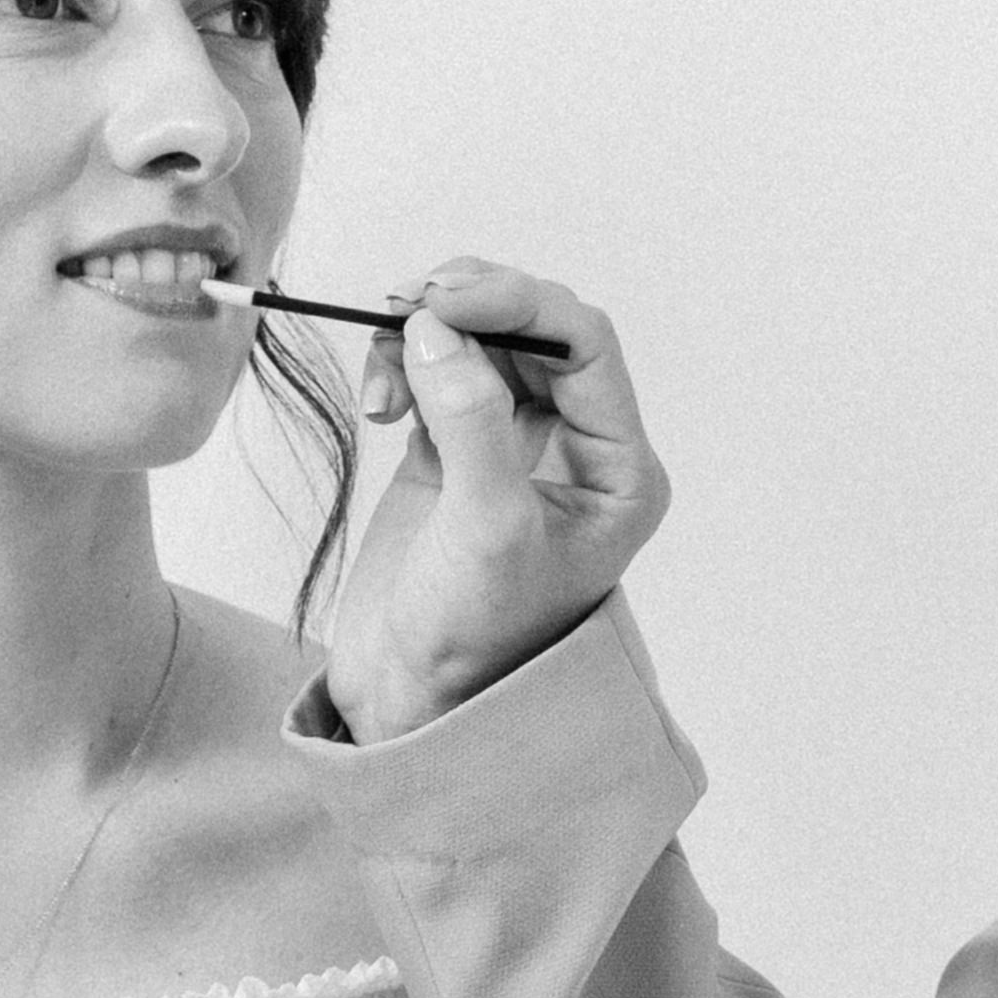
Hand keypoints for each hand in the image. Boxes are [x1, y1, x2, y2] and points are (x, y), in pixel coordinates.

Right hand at [325, 259, 670, 741]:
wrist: (410, 699)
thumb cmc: (473, 640)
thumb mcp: (486, 532)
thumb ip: (471, 423)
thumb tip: (436, 329)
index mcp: (618, 470)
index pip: (585, 344)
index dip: (518, 303)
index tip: (442, 298)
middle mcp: (575, 448)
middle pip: (533, 328)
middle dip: (468, 307)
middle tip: (403, 309)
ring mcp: (513, 444)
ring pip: (481, 340)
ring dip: (427, 332)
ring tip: (384, 371)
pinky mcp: (454, 449)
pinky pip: (437, 368)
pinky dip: (402, 362)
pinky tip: (380, 406)